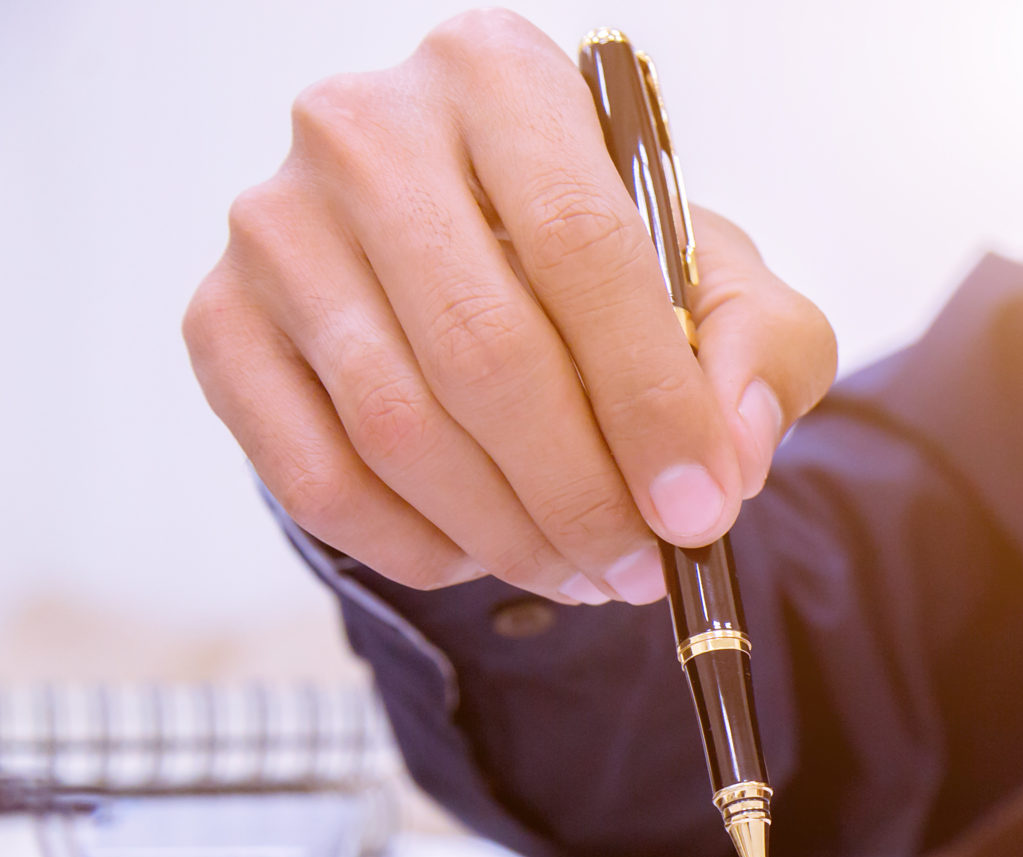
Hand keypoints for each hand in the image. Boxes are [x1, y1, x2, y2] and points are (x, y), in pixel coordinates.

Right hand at [184, 10, 835, 605]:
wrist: (490, 275)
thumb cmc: (617, 276)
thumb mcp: (727, 289)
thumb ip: (764, 355)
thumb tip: (732, 455)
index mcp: (502, 77)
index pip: (583, 248)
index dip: (649, 401)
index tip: (700, 509)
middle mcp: (367, 129)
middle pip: (484, 348)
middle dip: (581, 492)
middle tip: (642, 568)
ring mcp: (275, 224)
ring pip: (398, 427)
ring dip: (508, 534)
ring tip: (584, 573)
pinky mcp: (218, 323)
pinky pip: (317, 479)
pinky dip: (417, 546)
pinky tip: (486, 553)